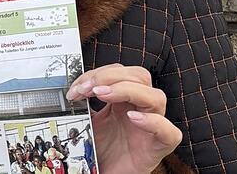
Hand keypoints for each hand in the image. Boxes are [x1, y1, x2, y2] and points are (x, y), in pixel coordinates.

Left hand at [66, 64, 181, 173]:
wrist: (105, 173)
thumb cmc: (101, 151)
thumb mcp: (87, 122)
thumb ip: (82, 105)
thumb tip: (68, 90)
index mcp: (124, 100)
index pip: (119, 72)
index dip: (98, 74)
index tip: (77, 87)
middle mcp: (140, 108)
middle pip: (139, 77)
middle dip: (111, 76)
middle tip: (89, 88)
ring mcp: (153, 126)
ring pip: (156, 97)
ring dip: (127, 90)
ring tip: (102, 95)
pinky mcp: (159, 147)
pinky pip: (169, 131)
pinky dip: (153, 122)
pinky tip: (133, 118)